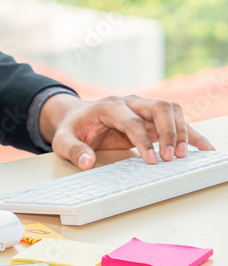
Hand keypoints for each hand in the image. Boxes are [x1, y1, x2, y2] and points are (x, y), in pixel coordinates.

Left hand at [40, 94, 214, 169]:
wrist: (77, 117)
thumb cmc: (72, 129)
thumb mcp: (63, 140)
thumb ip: (73, 150)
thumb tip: (86, 163)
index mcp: (110, 106)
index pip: (132, 120)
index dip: (143, 140)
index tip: (151, 160)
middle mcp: (130, 102)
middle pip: (159, 108)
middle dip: (168, 132)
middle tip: (170, 157)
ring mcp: (143, 108)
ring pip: (172, 111)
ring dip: (181, 131)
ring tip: (183, 156)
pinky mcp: (151, 118)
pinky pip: (176, 120)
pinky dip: (189, 133)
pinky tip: (202, 147)